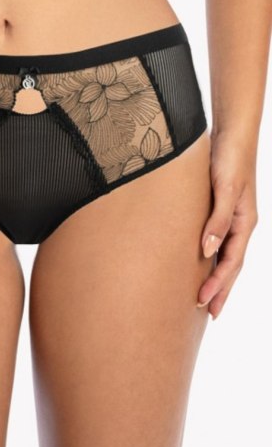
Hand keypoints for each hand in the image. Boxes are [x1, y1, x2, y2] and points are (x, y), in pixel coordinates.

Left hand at [197, 131, 258, 318]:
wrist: (232, 133)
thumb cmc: (229, 158)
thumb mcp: (225, 189)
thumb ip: (218, 219)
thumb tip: (207, 251)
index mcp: (245, 223)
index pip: (232, 262)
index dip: (219, 284)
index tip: (204, 302)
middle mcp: (241, 224)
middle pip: (232, 264)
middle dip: (221, 289)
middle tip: (207, 313)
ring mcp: (232, 217)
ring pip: (226, 254)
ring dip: (217, 276)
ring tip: (206, 296)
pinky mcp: (221, 209)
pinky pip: (219, 240)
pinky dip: (212, 256)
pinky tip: (201, 262)